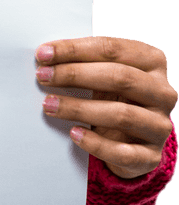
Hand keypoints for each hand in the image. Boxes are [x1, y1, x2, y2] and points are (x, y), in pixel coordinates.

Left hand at [35, 37, 176, 178]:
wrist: (132, 139)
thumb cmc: (113, 96)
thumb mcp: (104, 74)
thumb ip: (84, 62)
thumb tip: (45, 55)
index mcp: (152, 62)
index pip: (112, 48)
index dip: (75, 49)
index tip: (43, 53)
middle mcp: (163, 92)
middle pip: (119, 77)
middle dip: (74, 74)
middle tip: (43, 76)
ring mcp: (160, 125)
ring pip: (121, 114)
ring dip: (78, 108)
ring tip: (49, 104)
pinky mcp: (151, 156)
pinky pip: (124, 152)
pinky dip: (96, 143)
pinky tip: (74, 133)